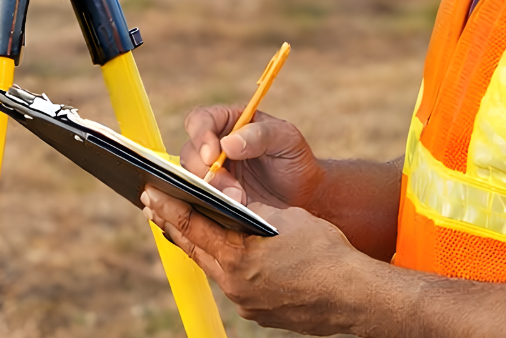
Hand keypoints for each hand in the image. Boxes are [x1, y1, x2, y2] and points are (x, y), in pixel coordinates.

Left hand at [141, 186, 370, 334]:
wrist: (356, 296)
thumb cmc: (326, 251)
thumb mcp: (285, 217)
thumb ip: (251, 210)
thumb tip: (227, 202)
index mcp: (238, 256)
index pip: (192, 226)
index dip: (168, 207)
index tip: (150, 193)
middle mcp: (234, 284)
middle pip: (194, 248)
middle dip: (174, 224)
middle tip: (153, 205)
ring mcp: (245, 302)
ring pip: (212, 266)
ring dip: (197, 244)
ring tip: (182, 225)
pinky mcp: (258, 312)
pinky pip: (232, 283)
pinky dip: (223, 263)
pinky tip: (224, 252)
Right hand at [181, 105, 326, 211]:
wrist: (302, 192)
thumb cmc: (294, 158)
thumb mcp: (286, 140)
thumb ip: (259, 135)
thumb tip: (227, 143)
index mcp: (229, 120)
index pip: (200, 120)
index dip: (200, 136)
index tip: (212, 157)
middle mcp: (215, 142)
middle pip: (190, 151)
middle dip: (206, 171)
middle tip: (232, 188)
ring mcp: (213, 169)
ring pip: (192, 176)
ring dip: (211, 189)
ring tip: (239, 199)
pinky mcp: (215, 191)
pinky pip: (200, 195)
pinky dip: (211, 202)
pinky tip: (232, 206)